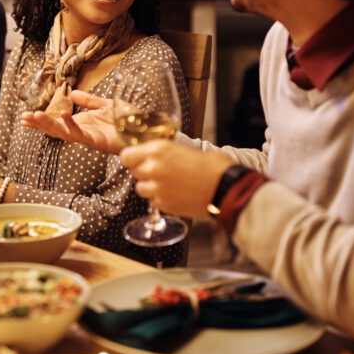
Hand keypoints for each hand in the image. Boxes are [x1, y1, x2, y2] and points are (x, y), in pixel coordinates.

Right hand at [21, 90, 123, 153]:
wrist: (146, 129)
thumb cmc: (129, 120)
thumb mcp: (105, 104)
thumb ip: (89, 100)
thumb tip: (71, 93)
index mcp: (83, 123)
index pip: (58, 123)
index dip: (42, 121)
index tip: (25, 117)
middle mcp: (83, 132)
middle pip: (56, 130)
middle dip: (40, 124)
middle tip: (23, 117)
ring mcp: (90, 138)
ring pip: (64, 134)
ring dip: (49, 125)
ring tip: (35, 116)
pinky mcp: (98, 141)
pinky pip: (81, 134)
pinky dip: (71, 124)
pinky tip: (63, 114)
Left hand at [119, 140, 234, 218]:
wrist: (226, 186)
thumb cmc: (211, 165)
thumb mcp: (183, 148)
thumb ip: (162, 152)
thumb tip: (148, 154)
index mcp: (158, 149)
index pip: (126, 156)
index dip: (132, 158)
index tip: (138, 160)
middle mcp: (153, 168)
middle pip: (134, 171)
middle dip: (144, 172)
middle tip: (161, 172)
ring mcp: (157, 188)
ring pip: (141, 188)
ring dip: (151, 187)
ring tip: (170, 184)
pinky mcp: (164, 204)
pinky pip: (155, 201)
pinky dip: (163, 199)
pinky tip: (178, 194)